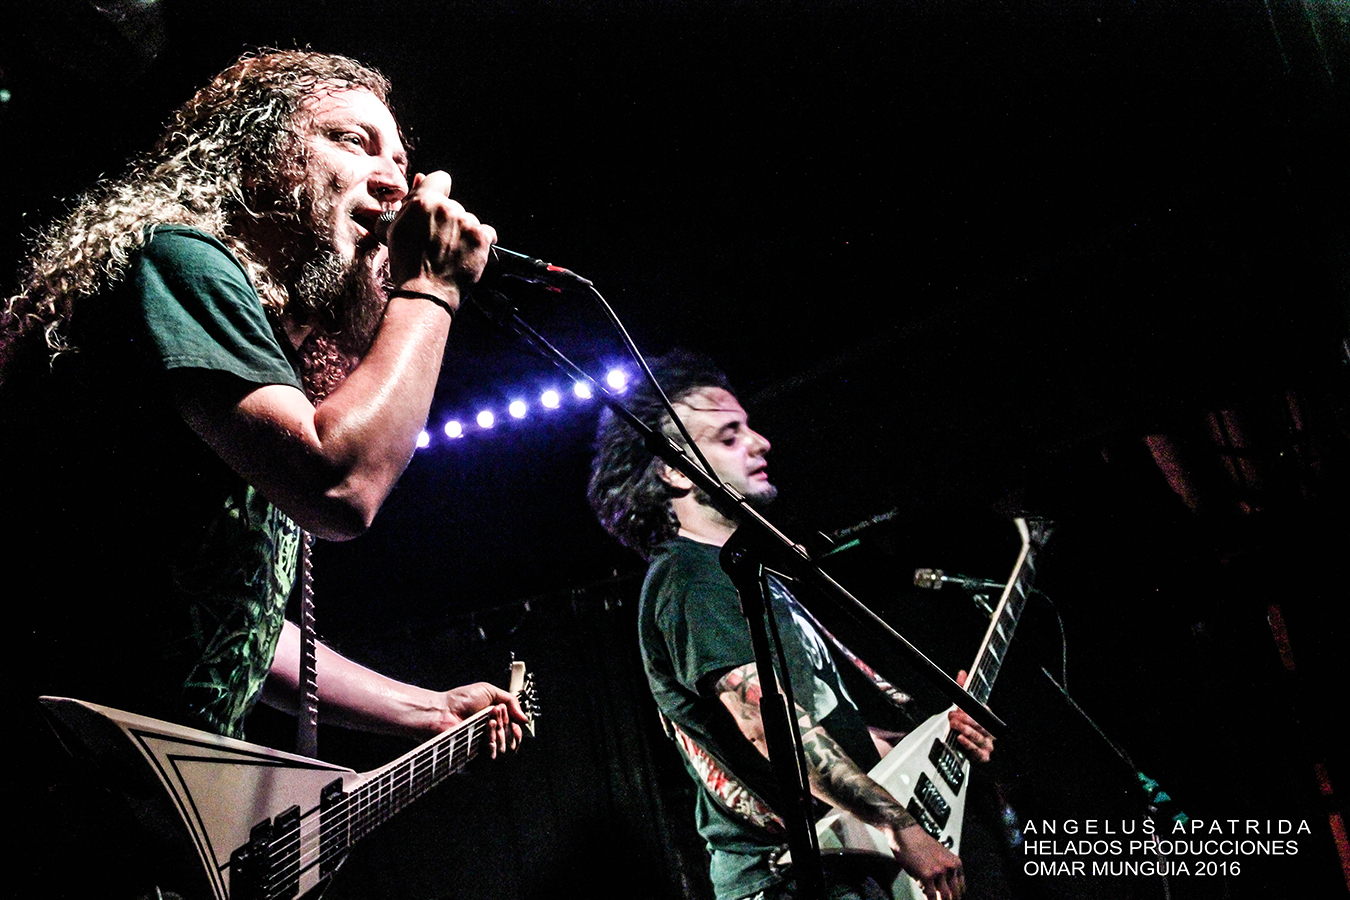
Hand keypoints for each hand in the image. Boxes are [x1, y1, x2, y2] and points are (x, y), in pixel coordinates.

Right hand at [385, 171, 496, 300]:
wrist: (426, 293)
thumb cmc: (408, 265)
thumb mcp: (398, 230)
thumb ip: (411, 203)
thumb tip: (421, 179)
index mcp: (423, 202)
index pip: (440, 179)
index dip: (438, 191)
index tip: (436, 207)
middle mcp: (447, 208)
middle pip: (453, 205)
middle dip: (448, 219)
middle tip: (438, 242)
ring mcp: (466, 223)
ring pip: (469, 219)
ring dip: (463, 232)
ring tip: (450, 252)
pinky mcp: (481, 238)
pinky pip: (487, 232)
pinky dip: (480, 242)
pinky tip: (466, 254)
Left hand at [441, 682, 526, 757]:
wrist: (442, 711)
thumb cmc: (460, 700)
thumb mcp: (489, 691)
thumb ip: (511, 701)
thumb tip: (524, 719)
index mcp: (495, 723)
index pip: (515, 734)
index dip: (516, 727)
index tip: (509, 716)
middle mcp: (490, 737)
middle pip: (512, 742)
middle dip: (506, 725)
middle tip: (495, 713)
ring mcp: (482, 748)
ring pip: (504, 750)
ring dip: (499, 732)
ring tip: (488, 720)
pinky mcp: (474, 758)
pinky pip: (492, 757)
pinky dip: (492, 742)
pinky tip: (485, 730)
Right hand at [888, 822, 964, 899]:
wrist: (906, 833)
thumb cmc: (919, 843)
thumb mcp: (940, 856)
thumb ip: (944, 871)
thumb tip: (943, 889)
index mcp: (955, 863)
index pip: (961, 887)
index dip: (956, 896)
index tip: (952, 899)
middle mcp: (950, 867)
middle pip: (955, 894)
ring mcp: (938, 872)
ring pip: (944, 897)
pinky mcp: (926, 876)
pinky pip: (930, 895)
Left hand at [950, 670, 993, 762]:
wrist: (969, 752)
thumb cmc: (967, 727)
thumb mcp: (963, 708)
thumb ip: (963, 690)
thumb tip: (962, 673)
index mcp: (987, 718)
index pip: (982, 711)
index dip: (970, 710)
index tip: (959, 708)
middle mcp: (989, 731)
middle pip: (980, 724)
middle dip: (965, 719)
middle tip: (952, 716)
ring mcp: (987, 744)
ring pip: (979, 736)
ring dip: (965, 730)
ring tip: (954, 725)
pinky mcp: (983, 757)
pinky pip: (977, 751)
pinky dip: (968, 744)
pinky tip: (960, 739)